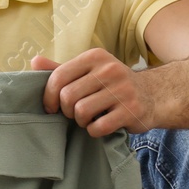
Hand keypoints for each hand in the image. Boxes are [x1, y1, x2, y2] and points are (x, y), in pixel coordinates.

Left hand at [31, 50, 156, 136]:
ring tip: (89, 118)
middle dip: (66, 111)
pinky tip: (102, 125)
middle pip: (68, 97)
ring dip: (81, 121)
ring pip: (81, 112)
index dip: (49, 96)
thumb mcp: (89, 71)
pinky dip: (95, 131)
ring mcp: (122, 90)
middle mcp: (109, 70)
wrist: (154, 95)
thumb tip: (34, 61)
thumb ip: (62, 69)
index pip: (58, 76)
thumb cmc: (112, 85)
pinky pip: (98, 127)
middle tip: (75, 113)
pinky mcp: (132, 110)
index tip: (51, 107)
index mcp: (94, 57)